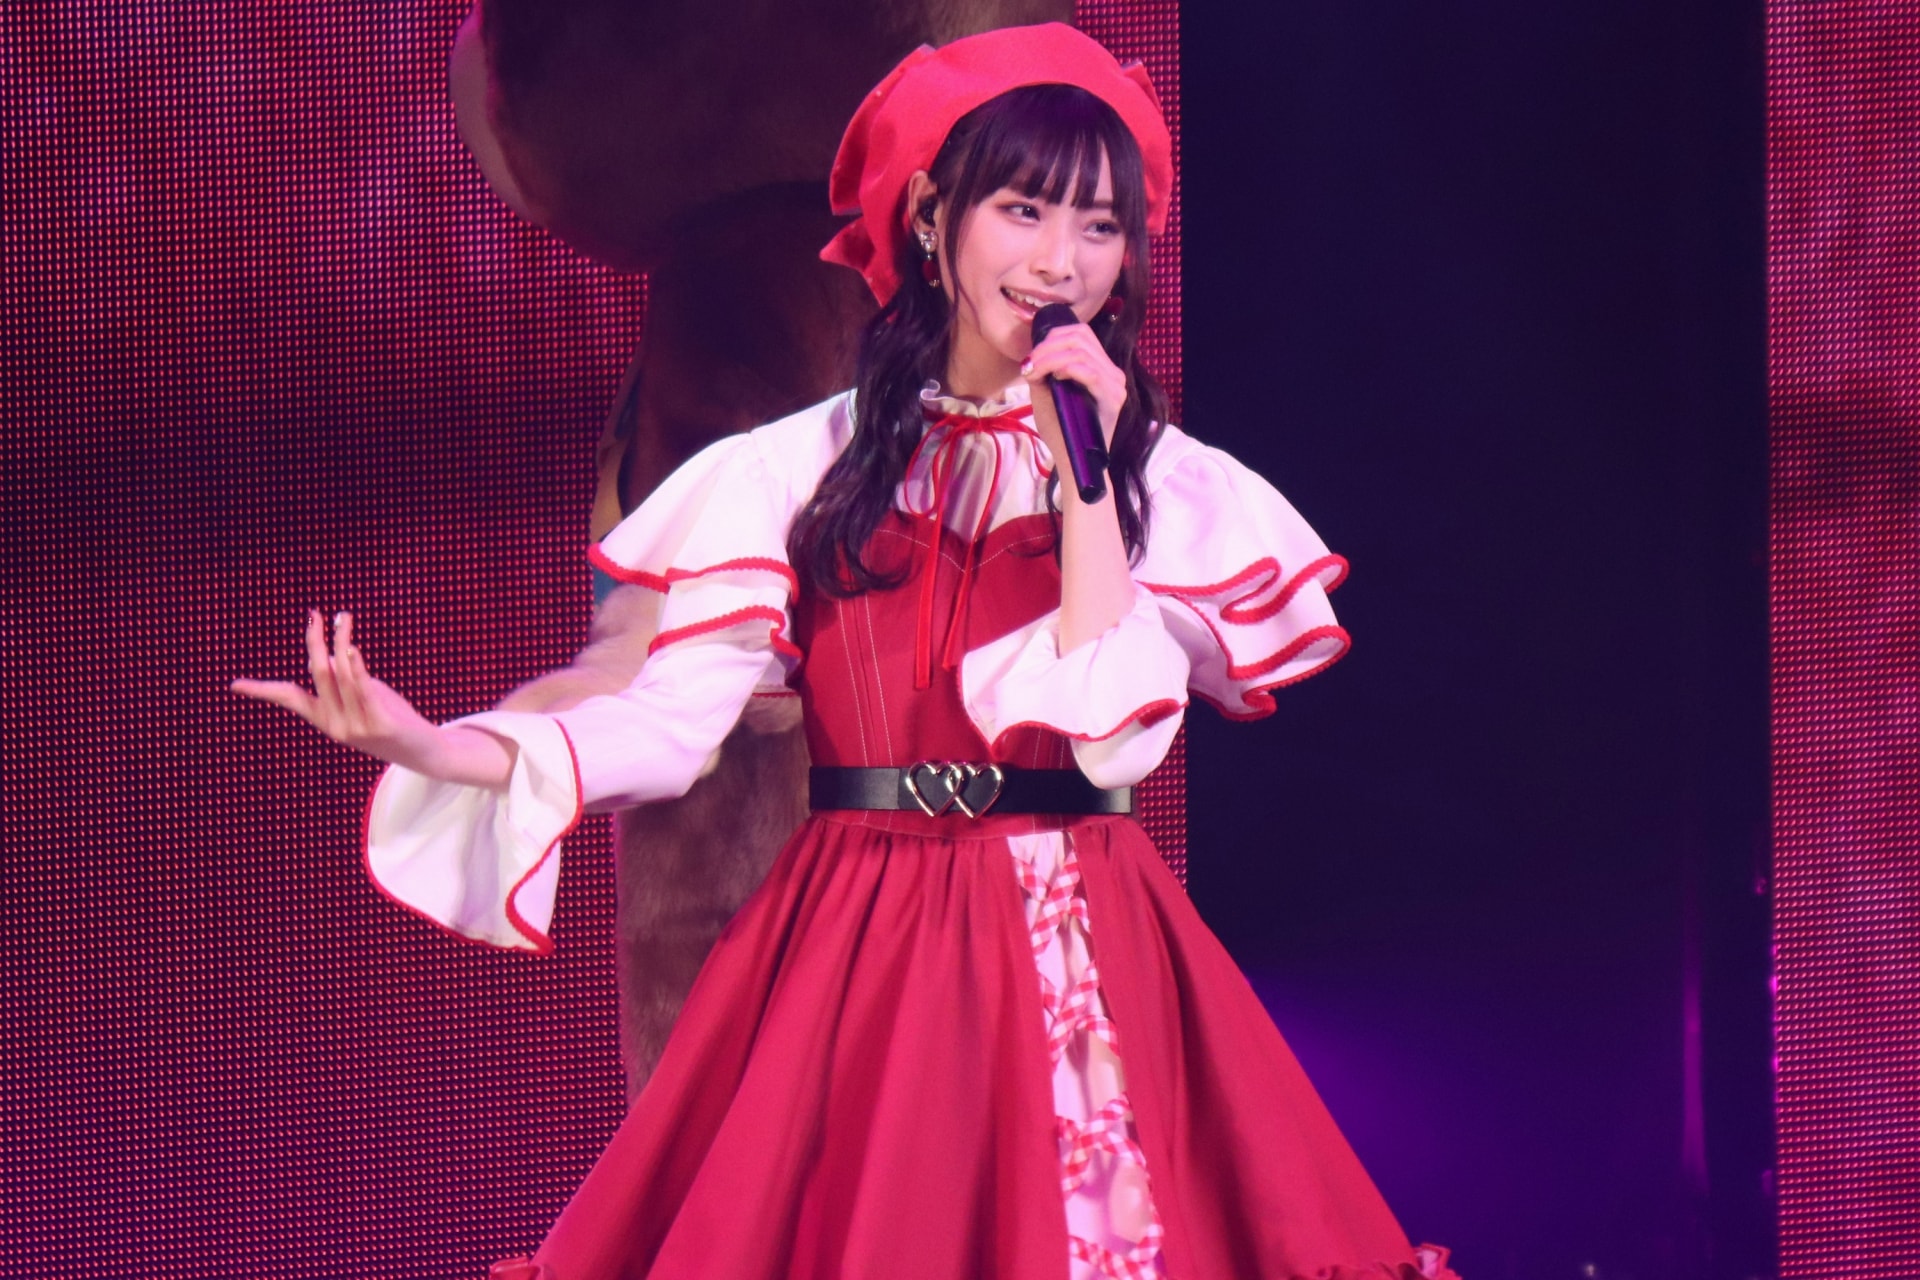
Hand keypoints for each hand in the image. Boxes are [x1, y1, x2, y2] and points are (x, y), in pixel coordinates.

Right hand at [230, 610, 455, 775]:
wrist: (424, 751)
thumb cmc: (392, 719)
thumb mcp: (364, 697)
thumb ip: (345, 679)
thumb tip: (329, 655)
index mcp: (325, 719)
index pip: (289, 699)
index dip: (262, 690)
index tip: (233, 685)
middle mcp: (335, 724)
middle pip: (318, 674)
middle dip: (314, 642)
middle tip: (314, 615)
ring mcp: (356, 726)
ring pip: (341, 676)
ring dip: (341, 642)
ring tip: (343, 618)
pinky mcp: (380, 724)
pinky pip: (363, 689)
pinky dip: (355, 667)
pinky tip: (351, 648)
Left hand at [1021, 317, 1127, 481]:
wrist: (1073, 461)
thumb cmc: (1061, 429)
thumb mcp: (1047, 392)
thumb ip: (1043, 369)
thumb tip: (1033, 353)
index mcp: (1100, 367)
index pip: (1081, 333)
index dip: (1053, 337)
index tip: (1031, 356)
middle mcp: (1112, 372)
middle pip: (1081, 336)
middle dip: (1048, 346)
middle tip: (1029, 364)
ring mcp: (1116, 385)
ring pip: (1083, 352)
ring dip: (1051, 358)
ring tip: (1035, 372)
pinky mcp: (1114, 399)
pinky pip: (1091, 373)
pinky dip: (1067, 369)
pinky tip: (1054, 378)